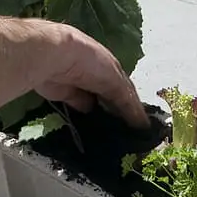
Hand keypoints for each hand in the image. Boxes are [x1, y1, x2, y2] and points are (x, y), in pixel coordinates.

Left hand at [34, 23, 148, 129]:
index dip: (135, 108)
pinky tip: (95, 134)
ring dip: (104, 119)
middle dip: (120, 115)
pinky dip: (87, 119)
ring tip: (114, 139)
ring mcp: (81, 86)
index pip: (127, 91)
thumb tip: (140, 123)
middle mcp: (97, 76)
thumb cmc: (91, 63)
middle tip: (130, 137)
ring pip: (96, 105)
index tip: (143, 129)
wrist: (54, 58)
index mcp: (112, 67)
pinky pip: (80, 109)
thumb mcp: (115, 79)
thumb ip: (126, 102)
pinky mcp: (65, 95)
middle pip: (112, 98)